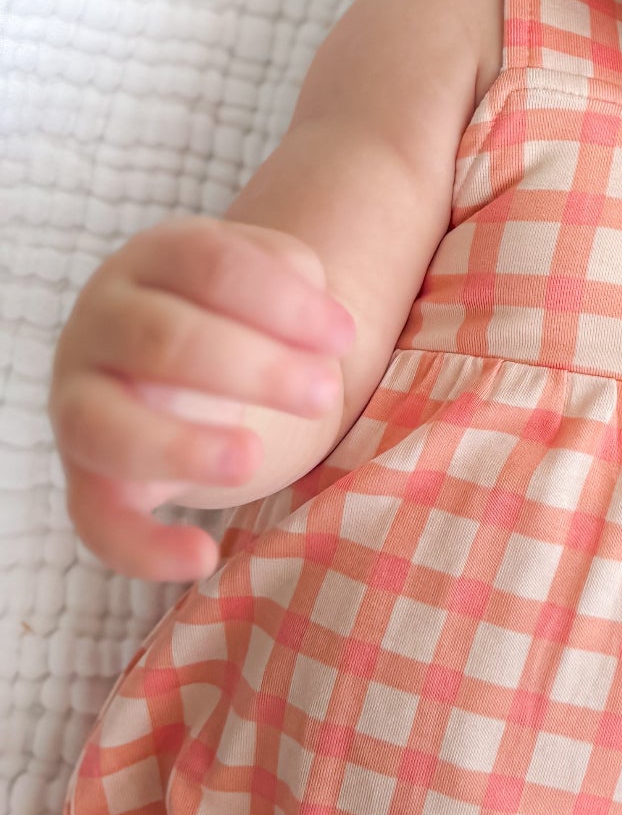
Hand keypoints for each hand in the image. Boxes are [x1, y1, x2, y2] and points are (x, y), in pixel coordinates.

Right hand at [48, 218, 353, 581]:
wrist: (210, 355)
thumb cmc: (264, 316)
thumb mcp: (284, 280)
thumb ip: (299, 279)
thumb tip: (345, 309)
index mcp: (159, 257)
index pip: (211, 263)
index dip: (282, 300)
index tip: (346, 335)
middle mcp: (105, 319)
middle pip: (167, 340)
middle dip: (253, 368)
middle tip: (324, 391)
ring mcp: (83, 396)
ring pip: (108, 426)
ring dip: (185, 445)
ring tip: (255, 457)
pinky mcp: (88, 471)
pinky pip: (94, 516)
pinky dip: (140, 544)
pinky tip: (202, 557)